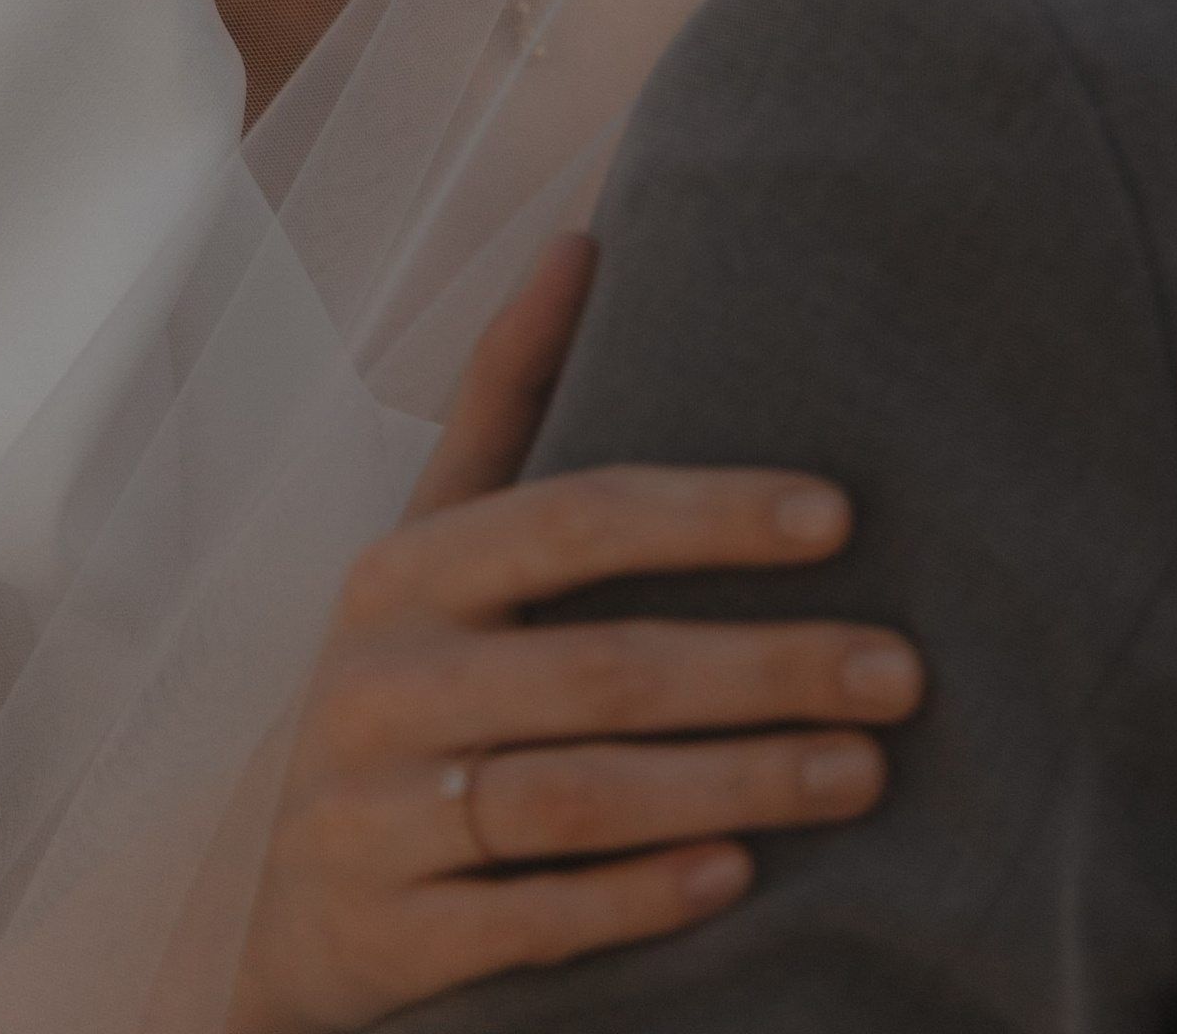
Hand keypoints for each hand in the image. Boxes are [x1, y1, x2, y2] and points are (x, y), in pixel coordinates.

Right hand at [228, 234, 920, 1032]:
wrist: (276, 911)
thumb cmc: (399, 693)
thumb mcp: (431, 546)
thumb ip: (508, 400)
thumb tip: (582, 237)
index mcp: (401, 572)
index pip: (574, 516)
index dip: (709, 513)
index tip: (840, 516)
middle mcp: (380, 685)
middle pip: (599, 666)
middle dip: (764, 666)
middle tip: (900, 672)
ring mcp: (374, 818)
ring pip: (576, 795)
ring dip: (733, 784)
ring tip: (862, 773)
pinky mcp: (386, 938)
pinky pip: (533, 916)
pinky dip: (641, 897)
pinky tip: (742, 878)